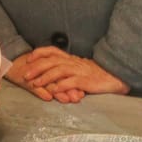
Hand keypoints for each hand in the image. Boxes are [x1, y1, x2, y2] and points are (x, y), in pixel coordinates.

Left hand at [10, 47, 128, 103]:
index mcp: (71, 58)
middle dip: (37, 67)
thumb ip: (67, 69)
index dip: (40, 53)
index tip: (28, 58)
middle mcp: (74, 62)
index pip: (53, 51)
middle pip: (52, 61)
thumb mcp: (79, 68)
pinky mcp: (87, 81)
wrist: (115, 77)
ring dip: (46, 77)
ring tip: (36, 84)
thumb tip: (51, 72)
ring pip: (60, 70)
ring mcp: (80, 71)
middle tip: (25, 75)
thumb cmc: (96, 75)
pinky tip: (54, 91)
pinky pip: (72, 82)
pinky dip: (62, 86)